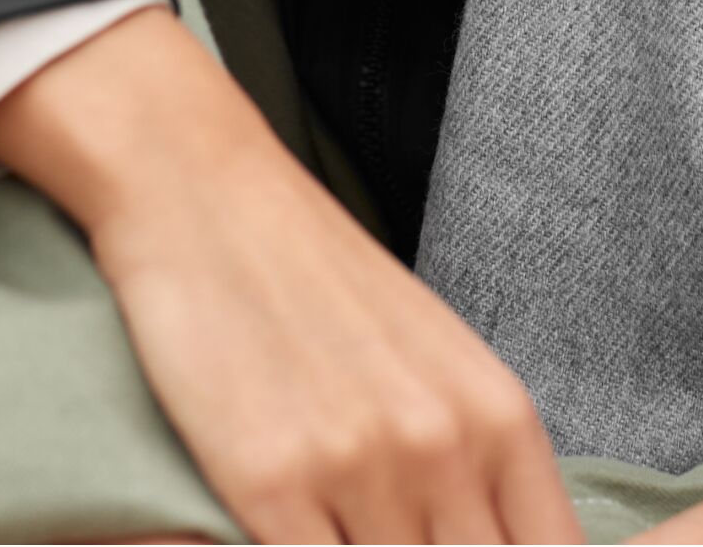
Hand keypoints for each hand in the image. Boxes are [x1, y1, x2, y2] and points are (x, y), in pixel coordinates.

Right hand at [0, 3, 585, 545]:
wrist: (204, 191)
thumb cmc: (316, 278)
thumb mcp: (429, 362)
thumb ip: (473, 465)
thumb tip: (489, 540)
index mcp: (498, 417)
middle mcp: (444, 446)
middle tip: (388, 538)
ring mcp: (360, 466)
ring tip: (337, 531)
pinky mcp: (270, 482)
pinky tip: (284, 534)